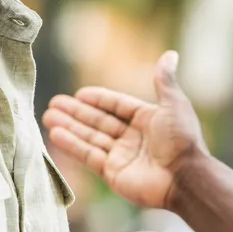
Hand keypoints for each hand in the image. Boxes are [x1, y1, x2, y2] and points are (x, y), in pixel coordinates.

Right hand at [43, 51, 206, 208]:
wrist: (185, 178)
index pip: (117, 106)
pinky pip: (89, 156)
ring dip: (69, 127)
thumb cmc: (182, 140)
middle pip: (99, 121)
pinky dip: (72, 145)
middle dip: (76, 113)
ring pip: (90, 137)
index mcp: (147, 120)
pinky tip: (55, 134)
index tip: (79, 94)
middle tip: (54, 103)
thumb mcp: (174, 104)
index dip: (99, 99)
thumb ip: (164, 81)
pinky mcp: (112, 173)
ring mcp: (121, 156)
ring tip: (47, 117)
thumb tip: (171, 54)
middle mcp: (132, 138)